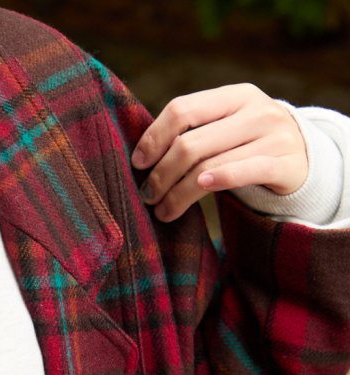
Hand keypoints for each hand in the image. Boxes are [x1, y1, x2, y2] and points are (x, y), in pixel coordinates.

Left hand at [131, 84, 308, 222]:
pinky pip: (244, 173)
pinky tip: (198, 191)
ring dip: (177, 193)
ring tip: (162, 210)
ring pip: (209, 166)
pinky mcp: (287, 164)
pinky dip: (218, 181)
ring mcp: (275, 136)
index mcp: (233, 96)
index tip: (138, 164)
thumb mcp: (224, 126)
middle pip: (190, 144)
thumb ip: (191, 131)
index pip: (182, 110)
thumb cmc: (246, 144)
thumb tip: (139, 156)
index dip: (154, 138)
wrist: (304, 157)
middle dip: (160, 174)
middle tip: (147, 195)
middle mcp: (256, 111)